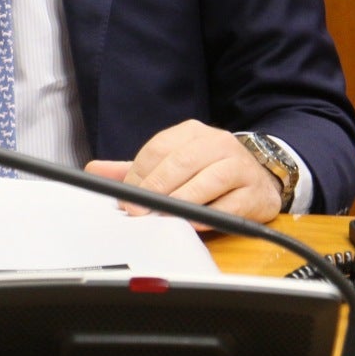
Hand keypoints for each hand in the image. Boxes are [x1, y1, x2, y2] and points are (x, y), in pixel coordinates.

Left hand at [85, 120, 283, 224]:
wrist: (259, 180)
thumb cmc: (207, 172)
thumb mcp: (170, 164)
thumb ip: (134, 168)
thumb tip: (95, 170)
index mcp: (192, 132)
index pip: (158, 149)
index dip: (138, 175)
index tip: (125, 196)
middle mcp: (218, 143)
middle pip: (180, 163)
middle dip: (155, 189)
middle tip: (139, 210)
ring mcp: (241, 167)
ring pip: (206, 182)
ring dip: (181, 202)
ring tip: (164, 216)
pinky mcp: (256, 194)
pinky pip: (229, 207)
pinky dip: (209, 217)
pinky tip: (194, 223)